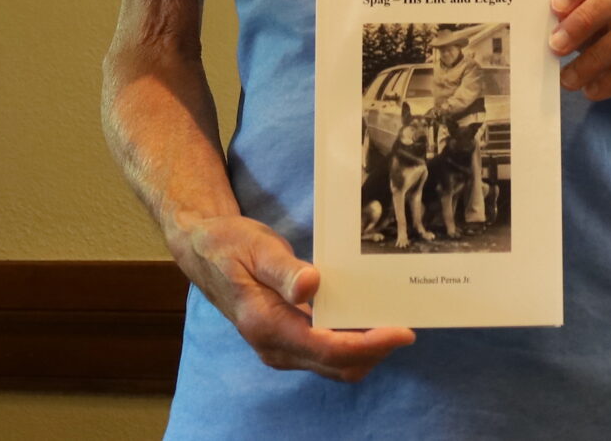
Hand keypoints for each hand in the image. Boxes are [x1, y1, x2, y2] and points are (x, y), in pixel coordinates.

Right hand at [169, 213, 413, 380]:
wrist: (204, 250)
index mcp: (267, 325)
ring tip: (393, 319)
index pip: (328, 348)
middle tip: (406, 322)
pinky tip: (367, 317)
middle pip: (337, 365)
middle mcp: (275, 347)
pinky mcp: (286, 341)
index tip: (402, 331)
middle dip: (375, 351)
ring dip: (366, 349)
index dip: (370, 344)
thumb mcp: (258, 248)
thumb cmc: (230, 245)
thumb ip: (285, 271)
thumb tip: (313, 286)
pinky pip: (326, 352)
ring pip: (334, 364)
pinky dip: (352, 342)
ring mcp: (280, 348)